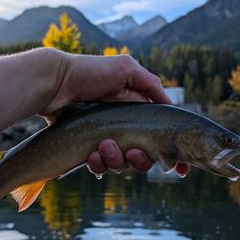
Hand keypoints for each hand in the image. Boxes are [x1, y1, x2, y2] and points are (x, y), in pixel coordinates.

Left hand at [42, 53, 189, 174]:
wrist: (57, 83)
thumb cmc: (91, 73)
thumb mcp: (126, 69)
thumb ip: (151, 85)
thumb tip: (170, 106)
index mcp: (139, 114)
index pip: (161, 139)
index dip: (172, 156)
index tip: (181, 170)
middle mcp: (126, 130)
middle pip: (144, 158)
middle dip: (141, 159)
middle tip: (133, 151)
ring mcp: (108, 140)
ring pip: (123, 164)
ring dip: (117, 159)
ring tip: (104, 145)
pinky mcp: (89, 149)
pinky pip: (100, 167)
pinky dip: (99, 164)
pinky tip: (92, 154)